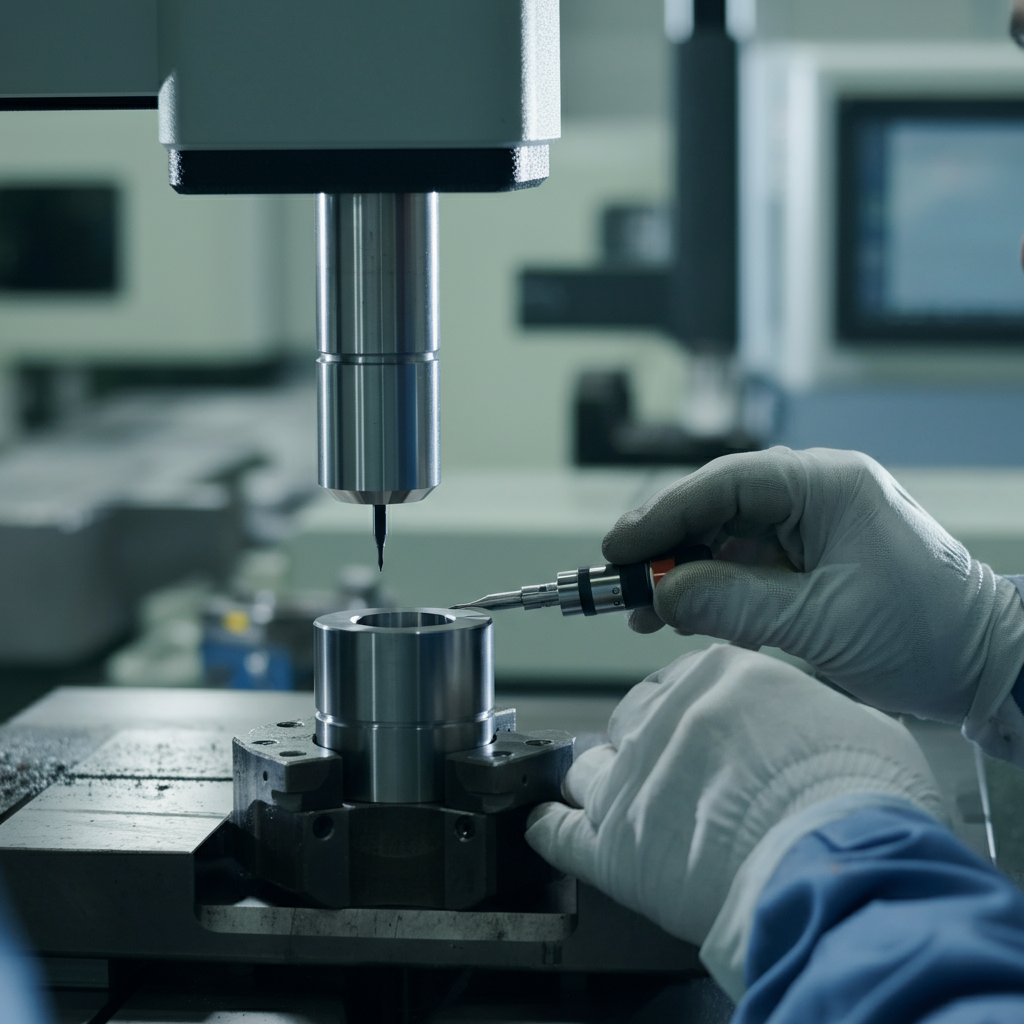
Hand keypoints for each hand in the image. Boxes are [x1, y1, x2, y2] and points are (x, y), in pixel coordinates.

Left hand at [525, 644, 942, 947]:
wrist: (835, 871)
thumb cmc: (860, 802)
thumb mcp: (859, 727)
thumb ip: (811, 715)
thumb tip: (812, 725)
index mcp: (723, 676)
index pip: (686, 682)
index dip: (695, 713)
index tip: (703, 731)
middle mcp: (666, 716)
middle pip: (633, 718)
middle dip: (646, 742)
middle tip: (673, 773)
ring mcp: (630, 778)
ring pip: (590, 766)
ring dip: (597, 779)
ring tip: (605, 795)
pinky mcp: (610, 844)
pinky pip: (558, 829)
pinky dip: (549, 827)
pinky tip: (543, 826)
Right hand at [603, 446, 1023, 724]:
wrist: (988, 666)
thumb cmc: (925, 635)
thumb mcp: (819, 622)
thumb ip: (731, 605)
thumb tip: (661, 595)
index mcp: (827, 486)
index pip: (725, 484)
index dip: (664, 514)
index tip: (618, 548)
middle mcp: (817, 495)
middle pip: (718, 508)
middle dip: (667, 548)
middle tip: (621, 583)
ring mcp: (815, 527)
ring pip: (727, 539)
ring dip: (685, 575)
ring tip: (645, 613)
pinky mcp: (813, 560)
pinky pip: (747, 567)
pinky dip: (714, 592)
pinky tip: (684, 617)